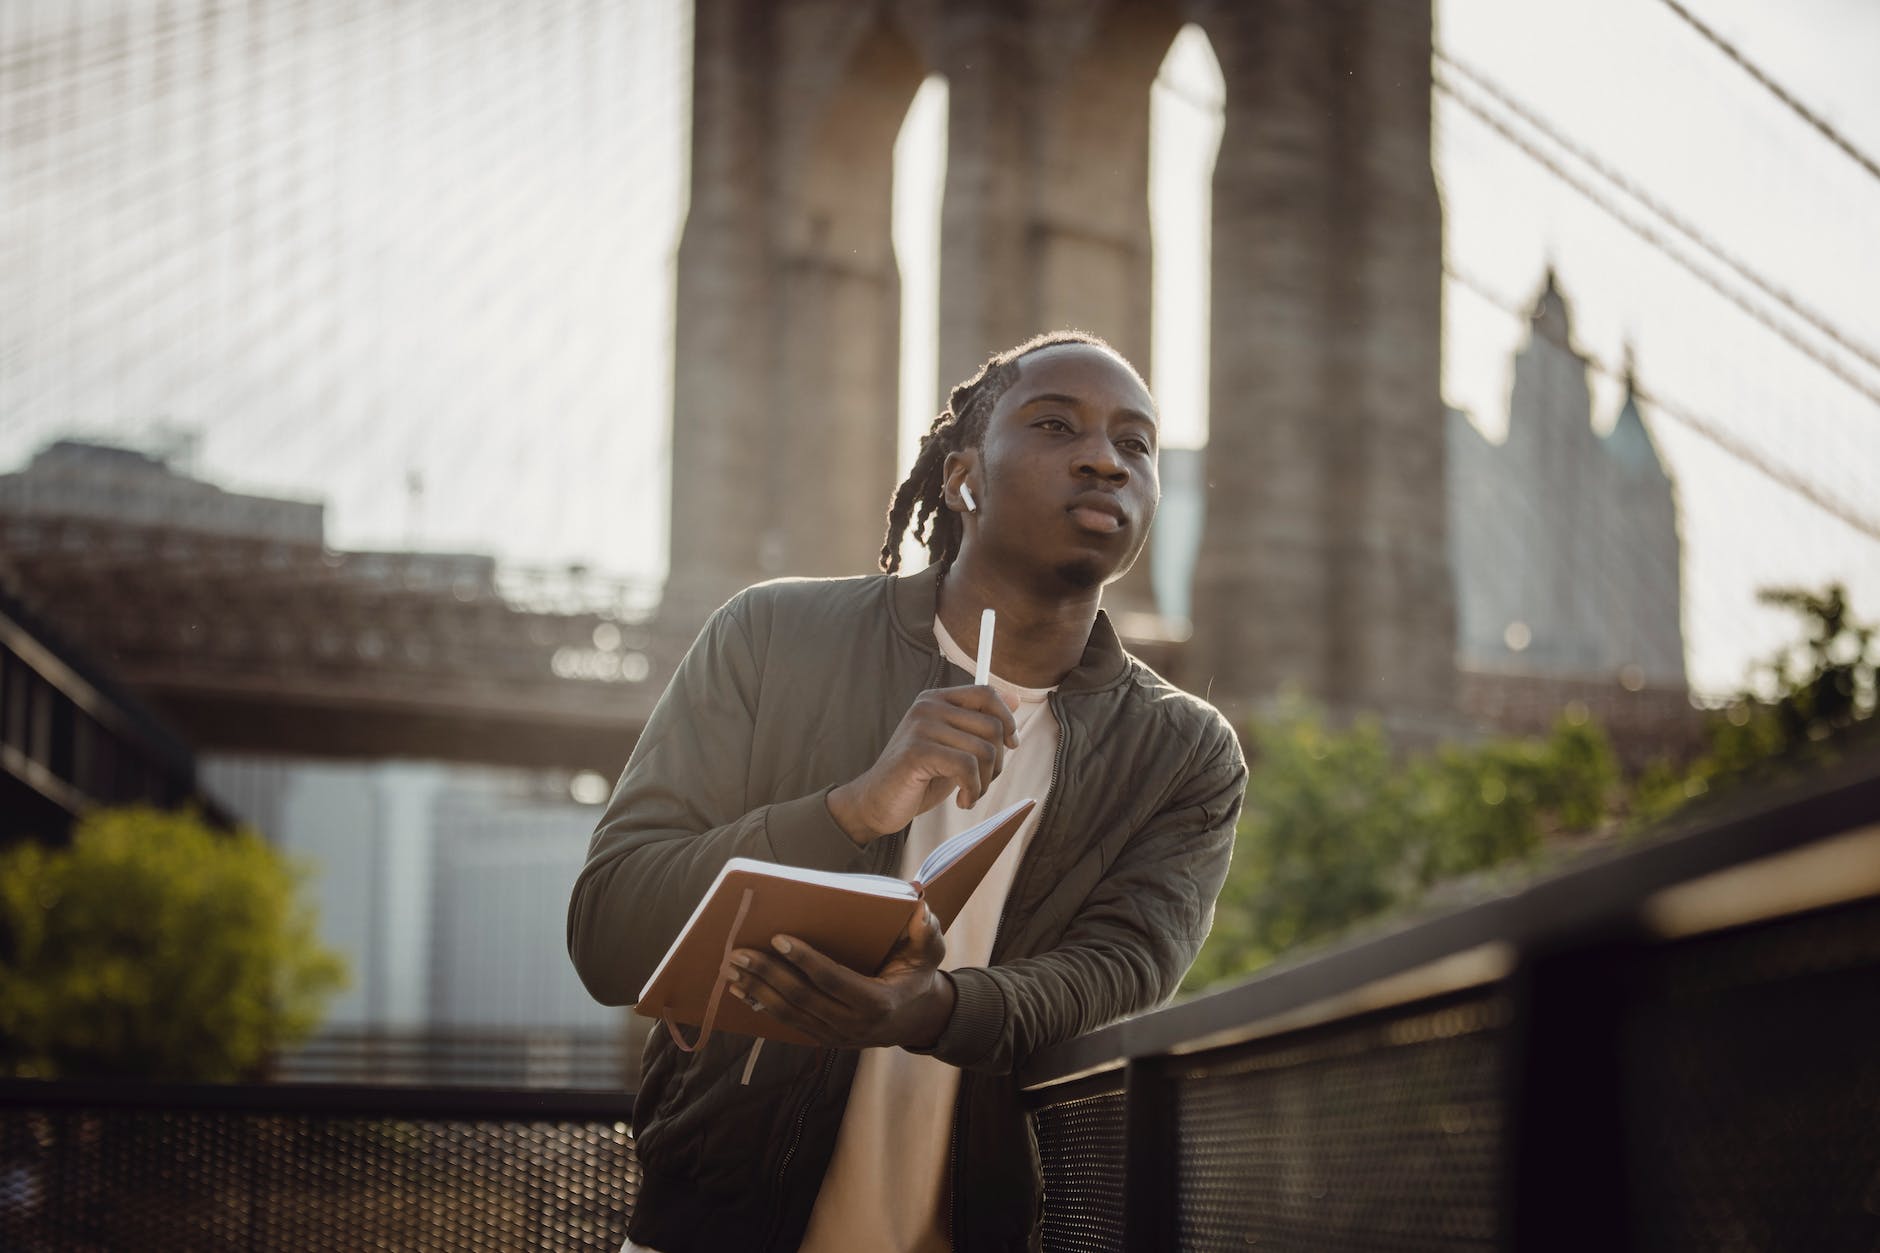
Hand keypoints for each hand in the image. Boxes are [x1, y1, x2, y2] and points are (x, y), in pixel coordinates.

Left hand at [725, 903, 955, 1049]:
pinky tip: (741, 990)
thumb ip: (928, 932)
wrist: (916, 1019)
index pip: (833, 980)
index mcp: (877, 1002)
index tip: (779, 938)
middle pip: (802, 999)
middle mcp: (853, 1025)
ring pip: (789, 1013)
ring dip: (757, 990)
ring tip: (732, 968)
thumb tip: (920, 907)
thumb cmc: (917, 977)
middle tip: (740, 952)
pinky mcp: (823, 1038)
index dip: (805, 960)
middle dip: (768, 974)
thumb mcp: (929, 954)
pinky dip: (762, 1006)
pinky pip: (788, 1023)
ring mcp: (836, 1036)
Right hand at [827, 684, 1018, 844]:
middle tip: (980, 783)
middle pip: (992, 726)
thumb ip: (980, 724)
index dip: (1007, 720)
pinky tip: (962, 801)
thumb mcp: (955, 748)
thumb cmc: (918, 778)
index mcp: (937, 700)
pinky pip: (967, 768)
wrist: (877, 803)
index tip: (1010, 746)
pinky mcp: (917, 751)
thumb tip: (1016, 698)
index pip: (986, 693)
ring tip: (970, 794)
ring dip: (985, 782)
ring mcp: (921, 726)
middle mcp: (928, 706)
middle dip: (997, 763)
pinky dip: (972, 790)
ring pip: (984, 750)